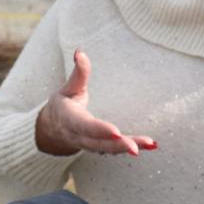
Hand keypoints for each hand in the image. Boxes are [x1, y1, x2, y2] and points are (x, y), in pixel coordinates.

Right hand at [35, 49, 157, 156]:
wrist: (53, 130)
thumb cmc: (63, 105)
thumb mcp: (68, 88)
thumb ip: (78, 73)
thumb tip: (80, 52)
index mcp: (70, 119)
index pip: (84, 125)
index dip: (99, 129)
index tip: (116, 132)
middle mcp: (79, 136)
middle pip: (99, 143)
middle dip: (118, 145)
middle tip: (136, 147)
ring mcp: (89, 145)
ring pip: (109, 149)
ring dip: (129, 148)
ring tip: (150, 144)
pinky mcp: (100, 148)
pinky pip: (115, 150)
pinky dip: (132, 148)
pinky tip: (151, 146)